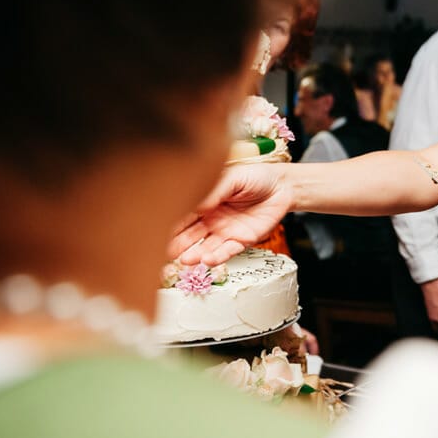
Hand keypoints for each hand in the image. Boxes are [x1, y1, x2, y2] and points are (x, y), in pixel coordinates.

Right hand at [168, 164, 292, 265]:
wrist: (282, 186)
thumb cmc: (255, 177)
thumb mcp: (233, 177)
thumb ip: (215, 190)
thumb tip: (197, 205)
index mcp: (204, 202)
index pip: (182, 215)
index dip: (169, 223)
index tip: (155, 231)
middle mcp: (209, 219)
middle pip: (188, 235)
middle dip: (174, 244)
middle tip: (161, 253)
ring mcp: (224, 232)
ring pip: (204, 247)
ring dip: (194, 254)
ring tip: (184, 259)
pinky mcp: (240, 241)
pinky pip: (227, 252)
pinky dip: (217, 257)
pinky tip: (207, 260)